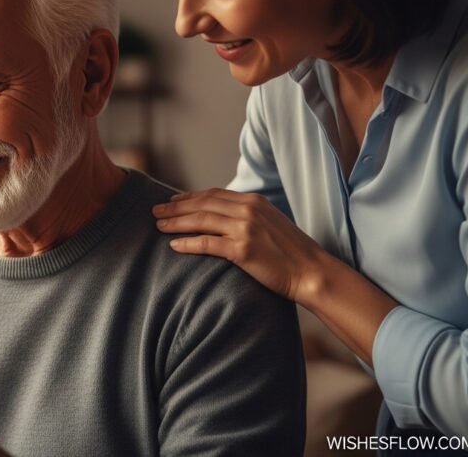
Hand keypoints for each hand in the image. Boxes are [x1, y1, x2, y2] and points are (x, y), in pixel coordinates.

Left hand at [152, 188, 327, 302]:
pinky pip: (207, 243)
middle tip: (155, 211)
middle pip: (202, 204)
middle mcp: (248, 210)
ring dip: (176, 222)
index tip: (172, 201)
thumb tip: (222, 216)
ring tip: (159, 226)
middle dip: (175, 207)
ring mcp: (245, 229)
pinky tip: (174, 245)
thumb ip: (248, 216)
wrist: (312, 272)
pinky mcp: (243, 250)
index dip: (188, 197)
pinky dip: (188, 243)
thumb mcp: (270, 223)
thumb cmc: (290, 253)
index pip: (212, 194)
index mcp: (254, 201)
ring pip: (200, 221)